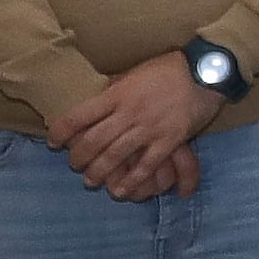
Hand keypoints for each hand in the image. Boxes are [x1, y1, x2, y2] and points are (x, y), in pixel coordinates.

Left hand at [47, 52, 221, 201]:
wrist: (205, 72)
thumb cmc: (169, 68)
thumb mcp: (135, 72)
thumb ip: (116, 87)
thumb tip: (97, 93)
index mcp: (117, 93)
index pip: (79, 115)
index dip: (61, 131)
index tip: (53, 142)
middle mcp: (129, 112)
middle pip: (94, 140)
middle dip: (79, 157)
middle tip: (74, 166)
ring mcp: (149, 127)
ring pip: (116, 155)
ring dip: (99, 171)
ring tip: (91, 181)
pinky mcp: (169, 140)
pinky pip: (147, 164)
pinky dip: (132, 180)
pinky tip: (121, 190)